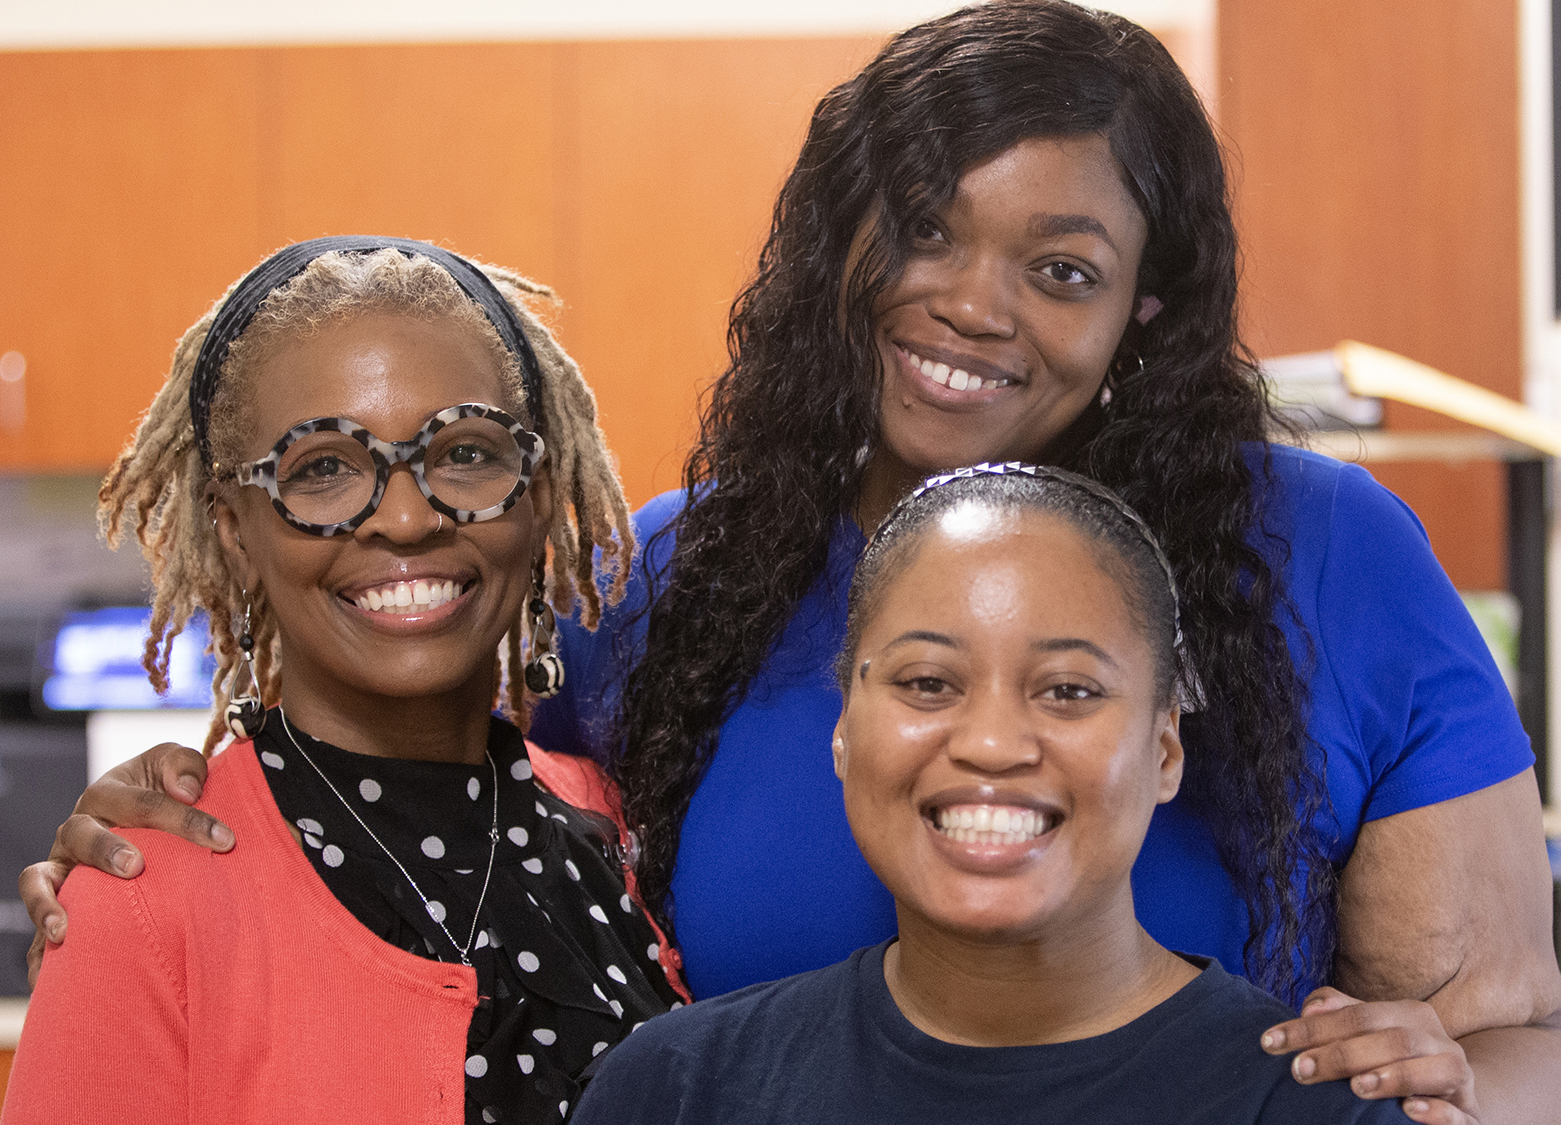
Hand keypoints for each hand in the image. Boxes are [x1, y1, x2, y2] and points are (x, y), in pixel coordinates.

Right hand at [20, 742, 233, 984]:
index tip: (225, 840)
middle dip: (105, 850)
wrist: (144, 818)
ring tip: (65, 929)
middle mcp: (78, 830)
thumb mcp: (175, 767)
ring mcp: (63, 869)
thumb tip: (187, 789)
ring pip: (39, 880)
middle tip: (134, 867)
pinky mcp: (58, 904)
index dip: (186, 819)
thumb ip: (185, 766)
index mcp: (108, 794)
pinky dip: (38, 951)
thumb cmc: (166, 792)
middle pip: (81, 835)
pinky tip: (47, 974)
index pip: (142, 803)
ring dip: (48, 904)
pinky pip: (34, 929)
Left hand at [1262, 987, 1478, 1123]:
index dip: (1311, 1028)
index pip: (1355, 1014)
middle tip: (1299, 1070)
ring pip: (1435, 1068)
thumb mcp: (1369, 1034)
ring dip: (1394, 1076)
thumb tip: (1309, 1006)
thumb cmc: (1394, 1061)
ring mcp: (1459, 1078)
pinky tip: (1410, 1112)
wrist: (1452, 1095)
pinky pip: (1461, 1113)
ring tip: (1357, 1088)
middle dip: (1341, 1054)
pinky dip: (1438, 1112)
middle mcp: (1438, 1041)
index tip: (1270, 1042)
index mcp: (1409, 1015)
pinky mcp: (1471, 1115)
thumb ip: (1340, 1014)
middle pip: (1391, 1039)